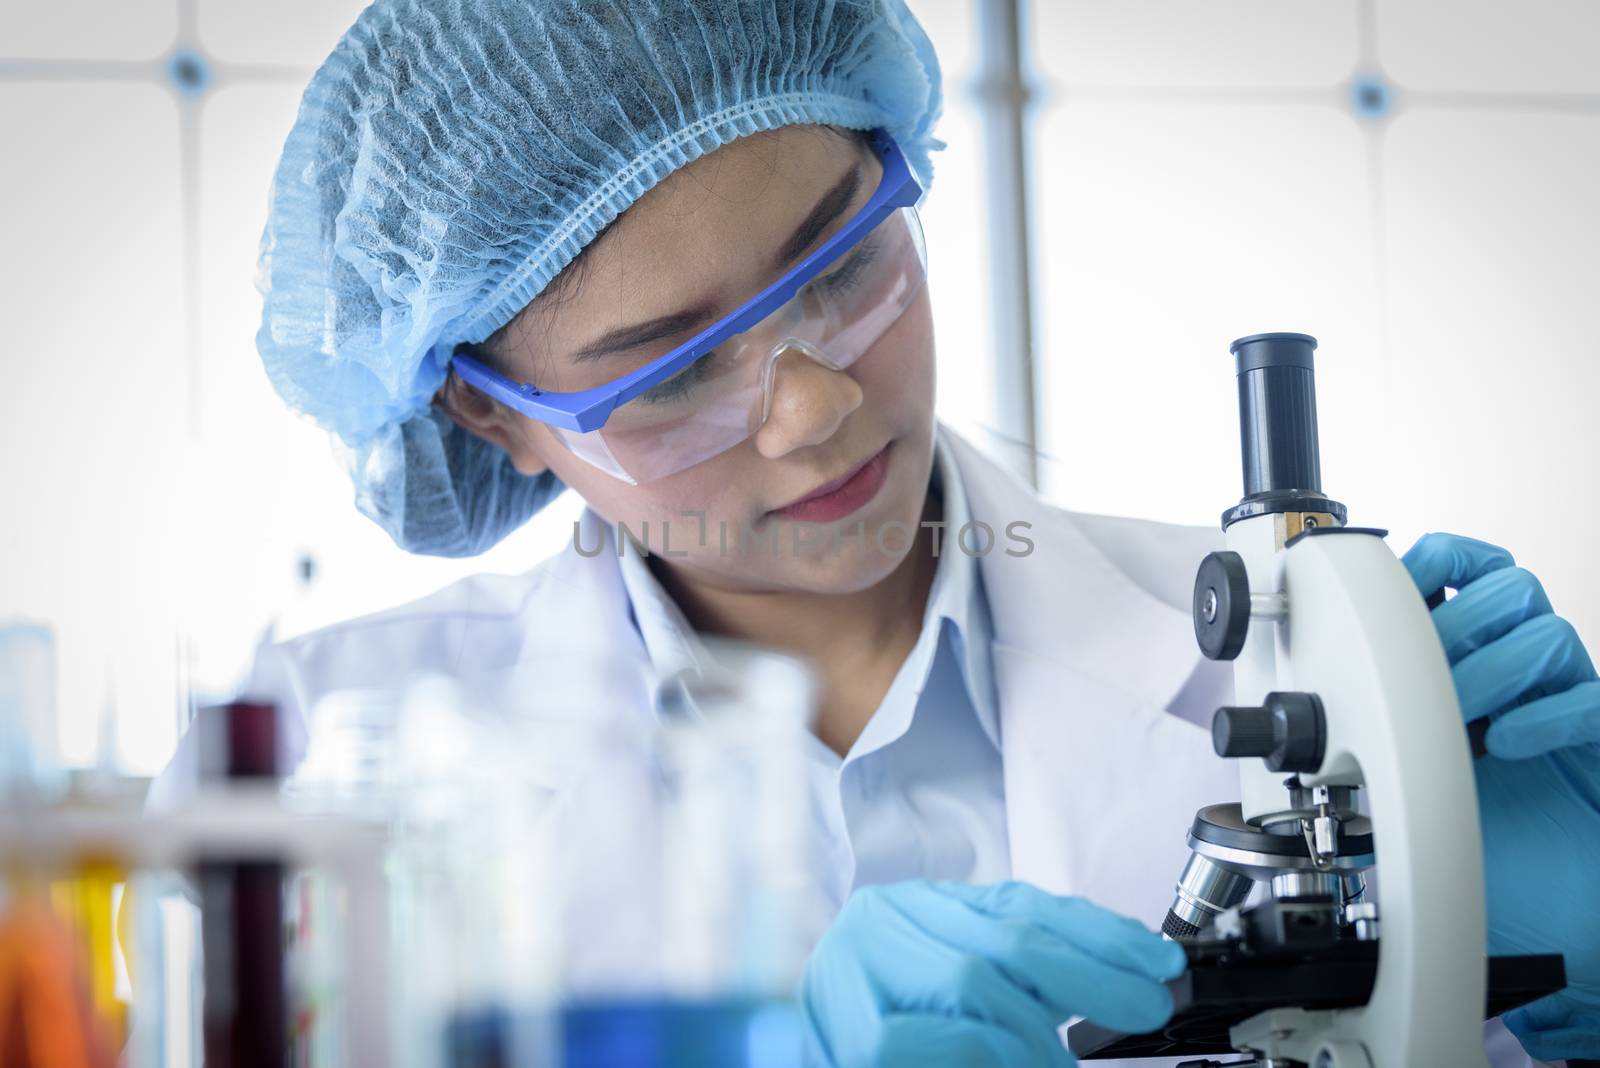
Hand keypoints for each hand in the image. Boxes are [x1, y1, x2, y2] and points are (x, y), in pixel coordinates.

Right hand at [800, 880, 1183, 1067]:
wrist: (788, 1046)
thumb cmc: (894, 1028)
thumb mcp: (966, 985)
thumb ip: (1031, 974)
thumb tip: (1134, 975)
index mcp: (914, 906)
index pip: (1018, 906)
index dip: (1099, 934)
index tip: (1158, 964)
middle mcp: (879, 925)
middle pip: (1004, 939)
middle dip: (1090, 975)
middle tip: (1142, 1008)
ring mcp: (852, 975)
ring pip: (972, 984)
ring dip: (1037, 1035)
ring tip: (1060, 1064)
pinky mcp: (844, 1037)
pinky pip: (931, 1041)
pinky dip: (987, 1056)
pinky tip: (1014, 1066)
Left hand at [1402, 532, 1599, 1059]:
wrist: (1536, 908)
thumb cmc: (1468, 834)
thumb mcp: (1398, 764)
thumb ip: (1368, 716)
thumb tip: (1292, 691)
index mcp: (1471, 656)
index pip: (1468, 567)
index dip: (1437, 561)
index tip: (1399, 579)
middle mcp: (1522, 670)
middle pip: (1510, 586)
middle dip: (1455, 621)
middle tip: (1423, 674)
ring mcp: (1565, 702)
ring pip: (1547, 632)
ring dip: (1490, 667)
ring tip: (1460, 717)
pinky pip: (1588, 699)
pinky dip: (1543, 713)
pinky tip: (1506, 743)